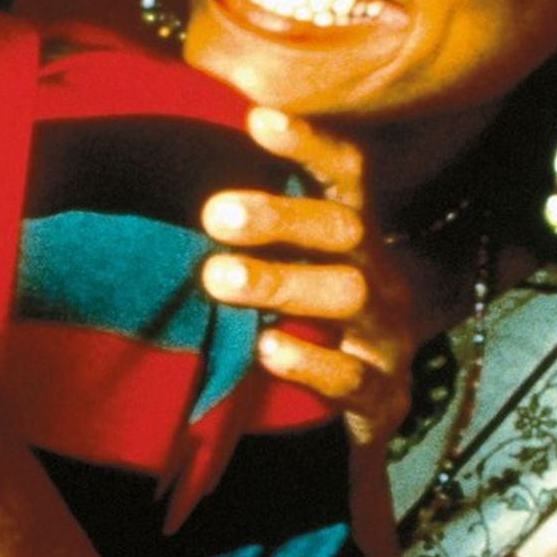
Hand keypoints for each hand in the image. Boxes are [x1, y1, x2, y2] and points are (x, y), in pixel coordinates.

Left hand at [199, 107, 413, 447]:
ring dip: (282, 281)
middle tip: (213, 214)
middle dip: (282, 216)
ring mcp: (387, 341)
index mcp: (353, 241)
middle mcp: (379, 279)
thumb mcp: (282, 276)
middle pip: (345, 229)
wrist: (346, 437)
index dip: (310, 145)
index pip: (345, 177)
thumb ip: (244, 229)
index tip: (256, 119)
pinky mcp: (381, 402)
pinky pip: (352, 378)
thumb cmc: (301, 334)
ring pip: (350, 294)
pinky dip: (308, 362)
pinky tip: (264, 349)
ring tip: (217, 278)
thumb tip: (170, 161)